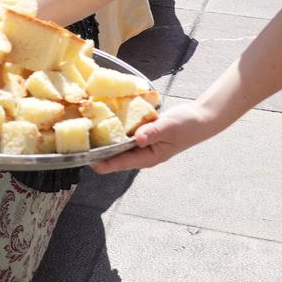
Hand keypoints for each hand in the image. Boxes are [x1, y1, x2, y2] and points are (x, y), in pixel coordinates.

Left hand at [91, 101, 233, 172]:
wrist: (201, 118)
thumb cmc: (186, 125)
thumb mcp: (169, 127)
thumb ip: (153, 132)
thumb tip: (137, 138)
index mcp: (149, 157)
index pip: (122, 162)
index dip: (105, 163)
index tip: (89, 162)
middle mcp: (144, 154)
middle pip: (118, 156)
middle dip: (101, 153)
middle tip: (80, 147)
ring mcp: (144, 145)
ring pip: (121, 146)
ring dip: (107, 141)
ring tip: (88, 136)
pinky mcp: (144, 135)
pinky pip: (127, 135)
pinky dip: (117, 131)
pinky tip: (105, 123)